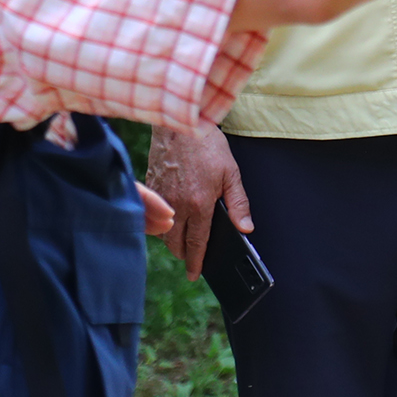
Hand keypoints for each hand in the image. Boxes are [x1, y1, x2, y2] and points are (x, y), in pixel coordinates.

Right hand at [144, 124, 250, 278]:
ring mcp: (161, 196)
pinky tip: (169, 216)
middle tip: (190, 255)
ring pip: (162, 231)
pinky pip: (153, 213)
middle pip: (175, 242)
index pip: (197, 243)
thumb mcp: (231, 173)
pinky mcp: (150, 187)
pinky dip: (160, 221)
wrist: (180, 123)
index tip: (195, 274)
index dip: (196, 261)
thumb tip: (245, 228)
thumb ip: (238, 203)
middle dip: (183, 253)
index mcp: (199, 203)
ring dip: (171, 238)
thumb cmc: (207, 145)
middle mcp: (177, 204)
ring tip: (182, 237)